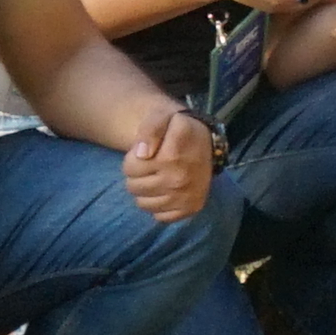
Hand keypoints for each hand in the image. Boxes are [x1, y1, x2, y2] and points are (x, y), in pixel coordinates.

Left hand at [119, 106, 217, 221]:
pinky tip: (165, 192)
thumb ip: (149, 130)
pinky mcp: (190, 209)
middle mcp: (180, 179)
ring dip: (145, 191)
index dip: (132, 159)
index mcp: (172, 156)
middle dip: (136, 176)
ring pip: (143, 204)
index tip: (145, 153)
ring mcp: (186, 197)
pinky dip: (158, 206)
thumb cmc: (178, 129)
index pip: (130, 168)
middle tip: (150, 166)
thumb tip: (141, 154)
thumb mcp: (162, 117)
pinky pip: (159, 217)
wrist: (205, 142)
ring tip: (156, 178)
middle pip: (133, 187)